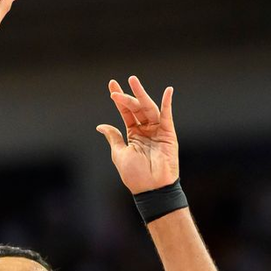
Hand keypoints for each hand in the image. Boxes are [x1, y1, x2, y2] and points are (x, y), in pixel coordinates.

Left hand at [97, 76, 179, 193]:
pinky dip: (168, 103)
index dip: (119, 100)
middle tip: (117, 87)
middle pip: (136, 108)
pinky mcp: (168, 134)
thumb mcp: (119, 154)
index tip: (112, 86)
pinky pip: (167, 116)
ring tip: (133, 82)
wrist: (151, 187)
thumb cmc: (134, 174)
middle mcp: (145, 130)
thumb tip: (101, 126)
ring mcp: (157, 131)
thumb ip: (113, 138)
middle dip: (127, 96)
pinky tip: (168, 91)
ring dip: (141, 95)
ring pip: (148, 109)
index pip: (125, 112)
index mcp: (133, 134)